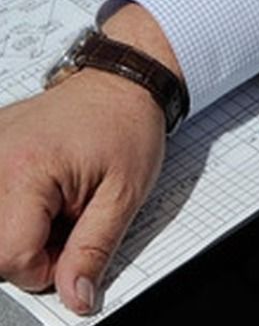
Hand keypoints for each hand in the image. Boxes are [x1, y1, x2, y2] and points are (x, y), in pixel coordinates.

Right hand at [0, 72, 165, 314]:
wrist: (124, 79)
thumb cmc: (128, 125)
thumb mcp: (125, 194)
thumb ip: (94, 250)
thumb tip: (75, 299)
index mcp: (26, 171)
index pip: (11, 257)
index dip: (46, 265)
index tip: (73, 243)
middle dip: (30, 247)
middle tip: (68, 218)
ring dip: (19, 228)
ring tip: (56, 202)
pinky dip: (12, 207)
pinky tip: (40, 191)